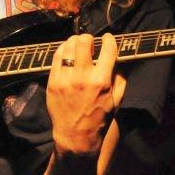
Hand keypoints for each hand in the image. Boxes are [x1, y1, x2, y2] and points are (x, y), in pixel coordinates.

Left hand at [46, 33, 125, 155]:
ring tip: (78, 46)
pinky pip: (56, 57)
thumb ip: (121, 78)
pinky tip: (67, 52)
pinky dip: (62, 50)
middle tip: (90, 42)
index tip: (108, 38)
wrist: (76, 136)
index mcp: (101, 82)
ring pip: (67, 46)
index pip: (108, 50)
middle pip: (83, 42)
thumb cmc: (99, 118)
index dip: (110, 39)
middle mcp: (82, 78)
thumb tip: (120, 59)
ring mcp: (65, 79)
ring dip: (74, 42)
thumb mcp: (117, 100)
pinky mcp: (53, 82)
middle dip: (89, 38)